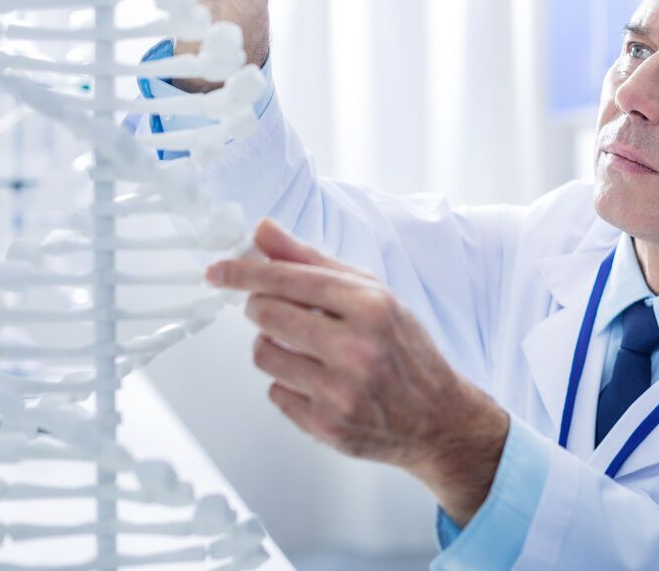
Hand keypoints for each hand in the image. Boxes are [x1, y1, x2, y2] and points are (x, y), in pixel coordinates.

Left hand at [206, 220, 509, 525]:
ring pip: (263, 355)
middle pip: (267, 315)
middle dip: (260, 308)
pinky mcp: (326, 426)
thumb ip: (315, 261)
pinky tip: (319, 382)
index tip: (219, 270)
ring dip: (273, 346)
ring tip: (304, 348)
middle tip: (273, 309)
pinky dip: (288, 383)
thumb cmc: (406, 351)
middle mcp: (357, 349)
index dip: (245, 272)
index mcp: (372, 307)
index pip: (290, 279)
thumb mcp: (374, 295)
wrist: (438, 418)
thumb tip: (264, 232)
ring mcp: (340, 392)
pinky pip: (274, 393)